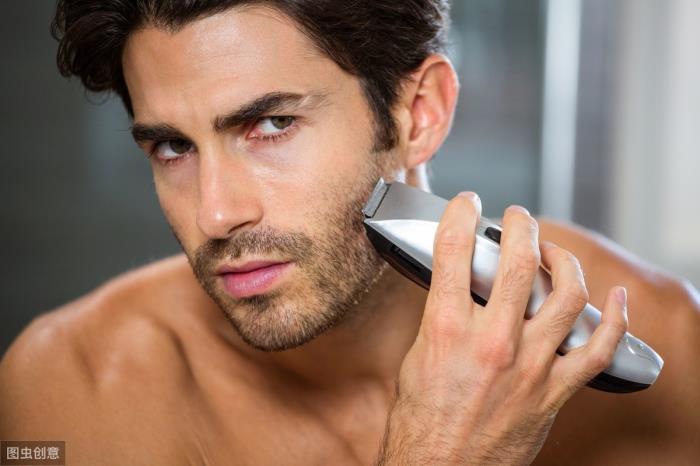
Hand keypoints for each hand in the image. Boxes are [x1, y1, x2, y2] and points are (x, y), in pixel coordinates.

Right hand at [376, 193, 627, 464]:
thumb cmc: (421, 420)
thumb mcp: (416, 356)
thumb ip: (441, 316)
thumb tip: (458, 288)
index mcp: (446, 329)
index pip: (453, 250)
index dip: (460, 213)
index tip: (467, 203)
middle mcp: (492, 342)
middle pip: (518, 263)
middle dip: (521, 226)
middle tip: (518, 218)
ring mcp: (529, 367)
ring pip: (566, 296)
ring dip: (564, 262)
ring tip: (554, 253)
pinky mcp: (553, 392)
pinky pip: (599, 350)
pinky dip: (614, 320)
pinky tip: (615, 298)